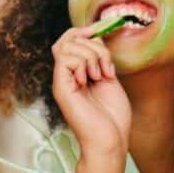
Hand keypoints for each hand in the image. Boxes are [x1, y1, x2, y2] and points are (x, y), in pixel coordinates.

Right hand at [51, 23, 130, 157]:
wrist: (110, 141)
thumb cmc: (113, 117)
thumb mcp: (109, 77)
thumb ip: (100, 57)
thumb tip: (94, 35)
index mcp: (77, 72)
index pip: (71, 39)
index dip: (84, 31)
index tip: (101, 32)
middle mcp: (66, 75)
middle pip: (68, 38)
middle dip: (92, 43)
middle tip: (105, 66)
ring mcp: (62, 81)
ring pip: (67, 45)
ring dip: (91, 55)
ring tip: (100, 75)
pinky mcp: (61, 87)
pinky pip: (65, 58)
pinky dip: (83, 63)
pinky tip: (92, 79)